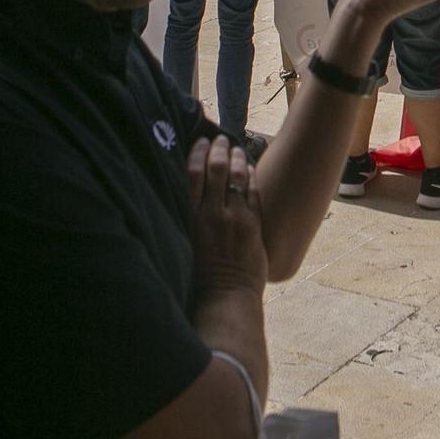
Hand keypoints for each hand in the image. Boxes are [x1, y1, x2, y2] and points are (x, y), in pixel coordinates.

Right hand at [186, 137, 265, 297]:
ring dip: (238, 158)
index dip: (197, 153)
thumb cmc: (200, 278)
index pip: (193, 174)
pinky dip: (252, 177)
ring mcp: (235, 219)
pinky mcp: (254, 227)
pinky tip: (251, 168)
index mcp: (191, 219)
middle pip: (216, 169)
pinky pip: (254, 193)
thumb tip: (191, 196)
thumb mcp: (185, 244)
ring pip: (238, 177)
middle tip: (221, 140)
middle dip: (219, 149)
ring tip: (237, 149)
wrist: (226, 298)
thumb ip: (188, 219)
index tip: (201, 141)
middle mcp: (212, 215)